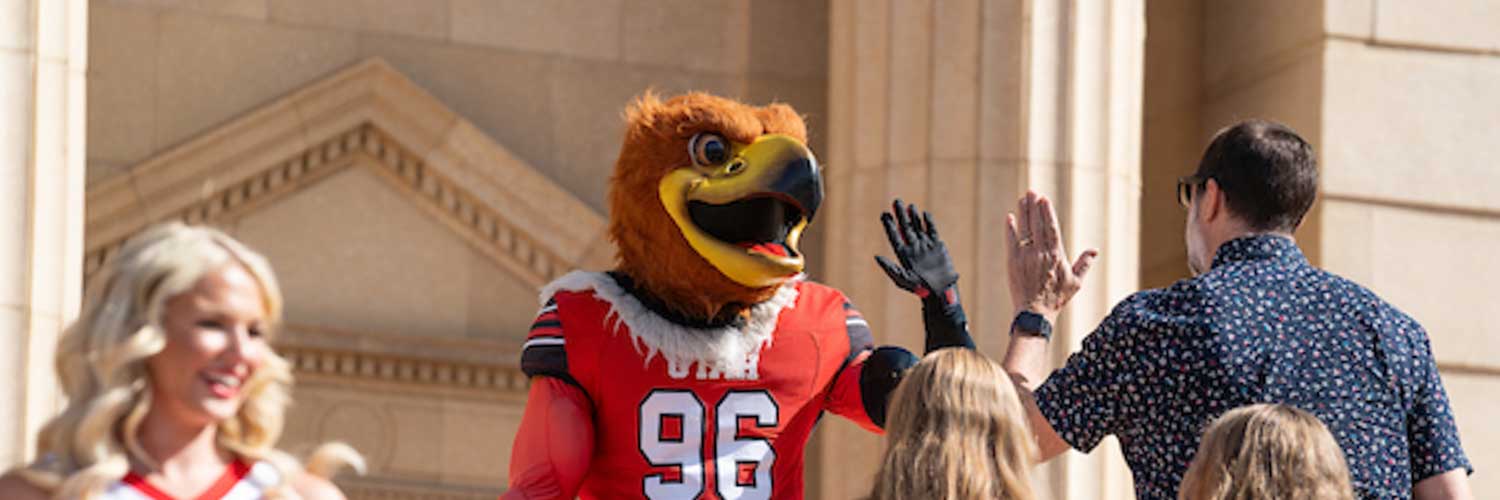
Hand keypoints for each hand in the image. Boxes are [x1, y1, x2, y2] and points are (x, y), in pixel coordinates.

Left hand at [875, 199, 957, 300]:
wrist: (940, 290)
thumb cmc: (920, 288)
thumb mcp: (902, 279)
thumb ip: (890, 268)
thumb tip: (876, 257)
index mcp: (903, 254)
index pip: (894, 236)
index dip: (889, 225)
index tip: (884, 214)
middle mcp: (913, 248)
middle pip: (905, 228)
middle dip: (900, 215)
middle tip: (896, 202)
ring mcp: (925, 245)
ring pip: (917, 227)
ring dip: (913, 216)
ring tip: (909, 205)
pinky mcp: (937, 245)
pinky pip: (932, 230)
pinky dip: (929, 222)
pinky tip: (924, 214)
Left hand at [1005, 191, 1097, 321]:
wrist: (1034, 313)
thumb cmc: (1056, 299)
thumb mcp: (1075, 282)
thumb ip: (1084, 264)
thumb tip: (1095, 250)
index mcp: (1056, 256)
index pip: (1051, 228)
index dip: (1047, 212)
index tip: (1044, 199)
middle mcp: (1040, 253)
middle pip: (1037, 224)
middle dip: (1034, 207)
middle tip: (1031, 191)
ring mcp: (1025, 257)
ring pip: (1024, 230)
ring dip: (1023, 213)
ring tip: (1022, 199)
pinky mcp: (1012, 262)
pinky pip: (1011, 241)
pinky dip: (1010, 229)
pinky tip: (1009, 217)